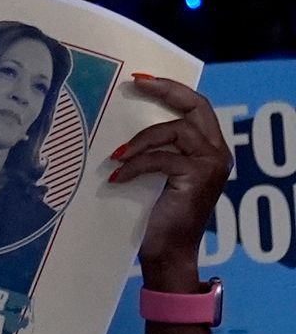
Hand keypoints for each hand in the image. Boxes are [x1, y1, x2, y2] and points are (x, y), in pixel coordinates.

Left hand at [114, 72, 234, 294]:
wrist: (169, 253)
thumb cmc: (160, 219)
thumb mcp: (160, 179)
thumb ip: (159, 153)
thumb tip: (126, 134)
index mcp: (211, 150)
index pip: (197, 108)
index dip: (172, 90)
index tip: (142, 80)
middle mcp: (217, 153)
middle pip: (196, 107)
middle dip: (165, 92)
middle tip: (136, 84)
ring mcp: (211, 164)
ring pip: (175, 131)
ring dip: (141, 142)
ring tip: (117, 157)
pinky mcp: (196, 176)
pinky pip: (161, 159)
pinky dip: (135, 166)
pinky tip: (118, 178)